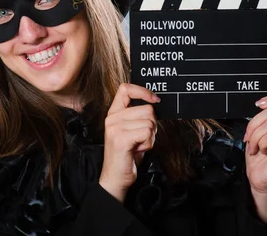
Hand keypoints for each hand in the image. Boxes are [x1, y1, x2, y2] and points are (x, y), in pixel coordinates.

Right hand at [99, 83, 159, 202]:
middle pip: (147, 109)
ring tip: (138, 144)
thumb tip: (153, 103)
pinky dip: (148, 143)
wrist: (115, 177)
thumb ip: (137, 115)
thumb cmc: (126, 154)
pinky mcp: (120, 138)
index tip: (154, 99)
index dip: (143, 91)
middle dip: (152, 125)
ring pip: (149, 122)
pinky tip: (138, 149)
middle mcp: (112, 118)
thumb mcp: (130, 130)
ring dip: (150, 136)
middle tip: (141, 138)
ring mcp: (115, 127)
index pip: (125, 89)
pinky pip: (146, 132)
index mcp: (113, 113)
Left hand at [243, 93, 266, 220]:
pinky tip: (261, 151)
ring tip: (255, 147)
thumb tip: (261, 104)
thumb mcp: (259, 130)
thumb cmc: (258, 154)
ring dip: (255, 136)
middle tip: (249, 138)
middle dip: (253, 125)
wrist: (258, 176)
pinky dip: (260, 143)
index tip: (259, 105)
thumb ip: (265, 117)